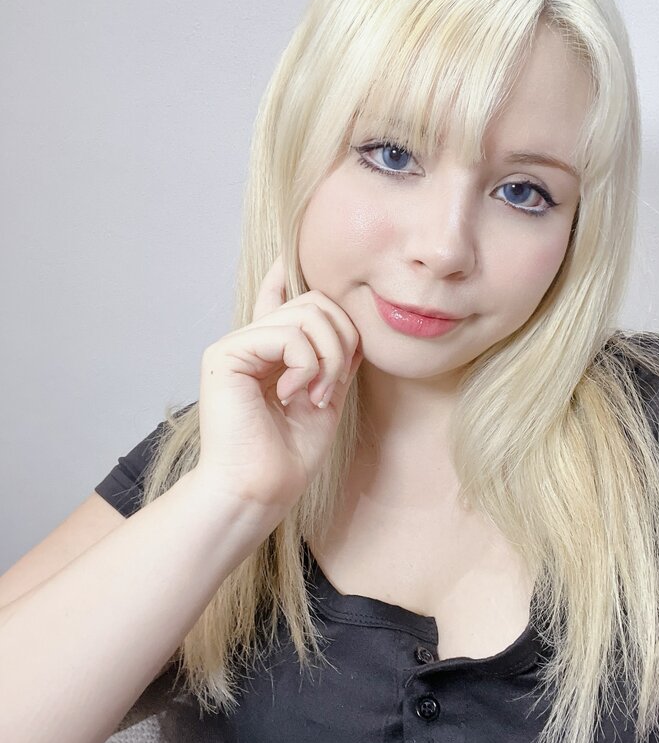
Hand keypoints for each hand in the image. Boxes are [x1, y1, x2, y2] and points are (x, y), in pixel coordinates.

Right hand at [195, 254, 362, 513]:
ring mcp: (235, 347)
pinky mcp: (225, 355)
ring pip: (306, 314)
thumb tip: (348, 323)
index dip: (286, 273)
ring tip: (317, 393)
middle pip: (314, 303)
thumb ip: (334, 358)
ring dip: (329, 357)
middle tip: (333, 384)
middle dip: (342, 340)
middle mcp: (249, 343)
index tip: (293, 254)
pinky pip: (286, 334)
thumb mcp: (325, 396)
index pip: (278, 300)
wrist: (261, 488)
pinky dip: (305, 363)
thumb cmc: (289, 455)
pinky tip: (294, 392)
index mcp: (269, 353)